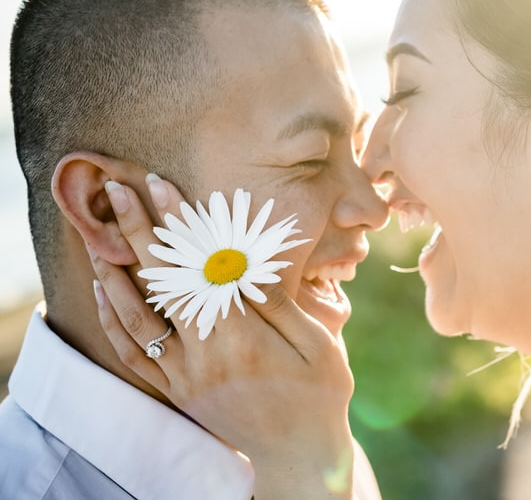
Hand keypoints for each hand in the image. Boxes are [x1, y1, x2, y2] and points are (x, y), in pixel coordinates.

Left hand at [92, 176, 355, 498]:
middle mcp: (205, 353)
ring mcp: (185, 375)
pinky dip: (114, 320)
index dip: (179, 223)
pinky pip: (133, 354)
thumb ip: (283, 304)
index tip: (160, 185)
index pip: (199, 265)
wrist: (301, 455)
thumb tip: (250, 262)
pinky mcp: (176, 391)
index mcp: (244, 335)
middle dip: (138, 230)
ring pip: (136, 315)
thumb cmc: (321, 395)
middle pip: (161, 280)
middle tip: (118, 190)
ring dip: (115, 270)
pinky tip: (105, 292)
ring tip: (99, 234)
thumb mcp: (319, 344)